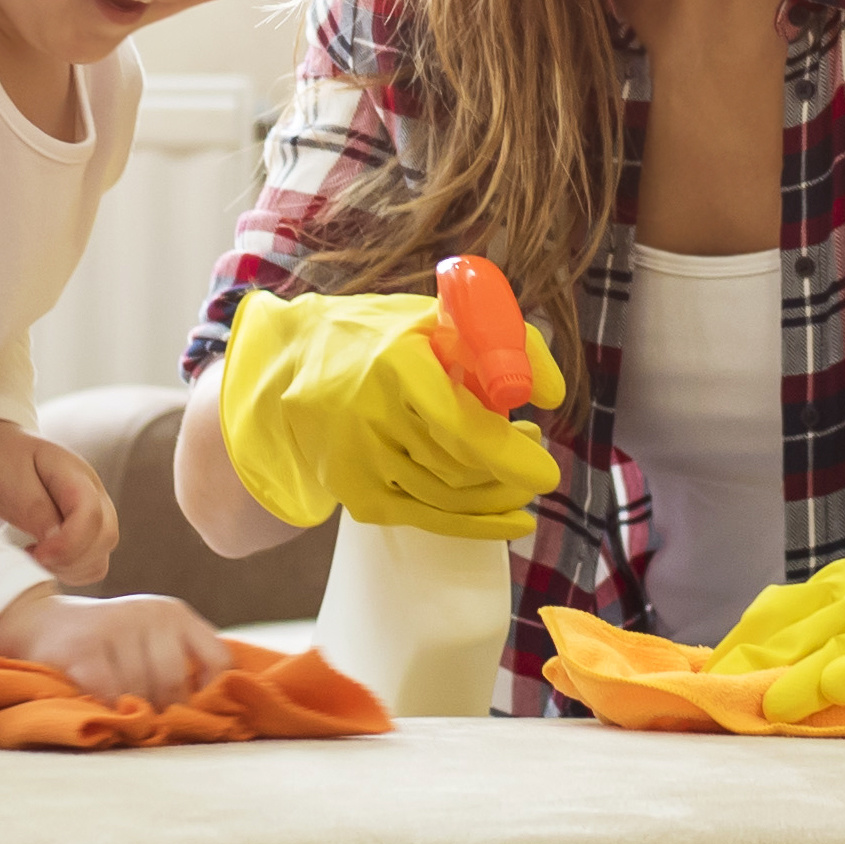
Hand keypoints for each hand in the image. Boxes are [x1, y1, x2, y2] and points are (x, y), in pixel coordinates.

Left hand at [0, 419, 118, 584]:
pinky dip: (71, 570)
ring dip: (71, 567)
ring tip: (36, 556)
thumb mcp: (10, 480)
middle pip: (105, 537)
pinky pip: (91, 562)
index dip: (68, 543)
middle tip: (34, 555)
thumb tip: (55, 541)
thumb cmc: (0, 460)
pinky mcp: (84, 531)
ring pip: (101, 555)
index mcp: (76, 475)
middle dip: (70, 558)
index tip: (36, 553)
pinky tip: (45, 559)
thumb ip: (35, 509)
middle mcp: (94, 494)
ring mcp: (93, 514)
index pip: (91, 515)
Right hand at [0, 584, 231, 705]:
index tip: (193, 714)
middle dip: (161, 711)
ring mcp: (115, 626)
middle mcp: (150, 613)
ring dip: (129, 714)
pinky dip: (105, 711)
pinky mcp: (83, 647)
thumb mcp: (147, 640)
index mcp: (174, 613)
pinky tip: (98, 709)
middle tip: (145, 723)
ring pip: (139, 693)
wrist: (37, 623)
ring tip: (119, 715)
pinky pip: (107, 695)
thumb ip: (178, 665)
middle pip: (174, 683)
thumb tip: (211, 715)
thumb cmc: (103, 645)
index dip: (210, 694)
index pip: (217, 659)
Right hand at [214, 289, 567, 538]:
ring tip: (522, 481)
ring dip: (496, 494)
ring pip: (447, 495)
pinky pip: (426, 517)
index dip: (507, 454)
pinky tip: (509, 520)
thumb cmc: (383, 338)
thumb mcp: (438, 319)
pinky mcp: (355, 492)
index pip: (458, 424)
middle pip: (459, 466)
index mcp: (395, 363)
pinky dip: (474, 524)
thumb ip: (505, 342)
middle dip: (509, 471)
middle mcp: (370, 414)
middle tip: (539, 464)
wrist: (294, 365)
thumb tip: (550, 394)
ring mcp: (358, 458)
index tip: (546, 471)